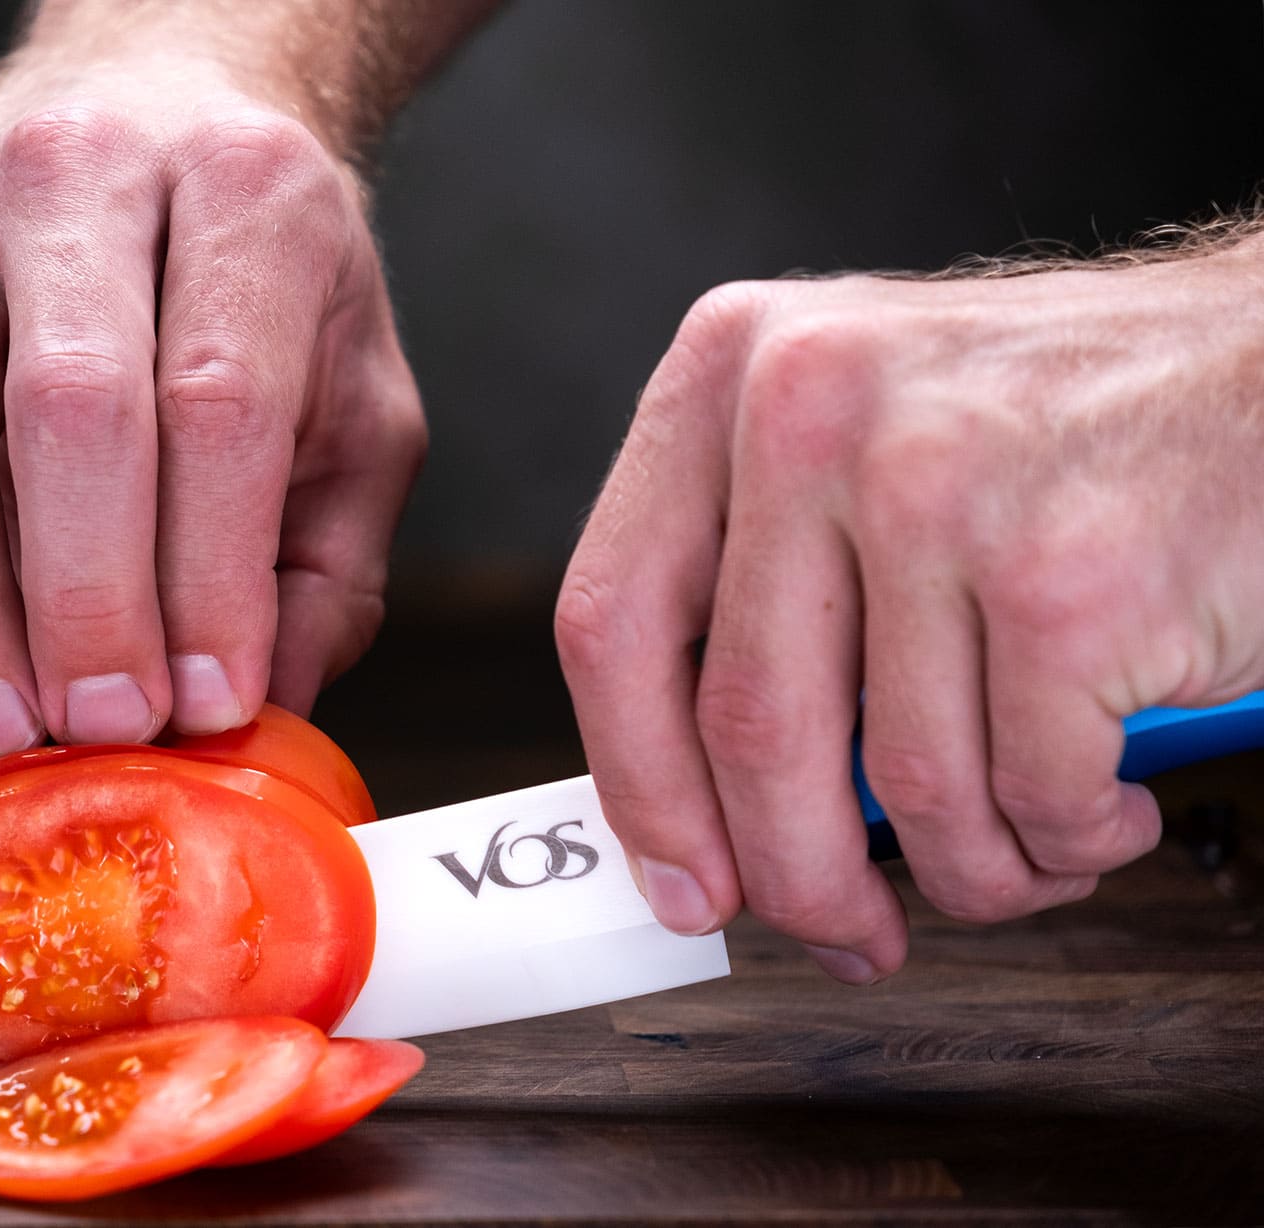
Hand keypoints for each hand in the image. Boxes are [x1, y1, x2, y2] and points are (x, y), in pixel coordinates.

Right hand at [0, 21, 423, 757]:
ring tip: (12, 727)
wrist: (167, 100)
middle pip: (74, 406)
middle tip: (114, 725)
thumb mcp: (359, 395)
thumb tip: (271, 709)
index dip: (209, 571)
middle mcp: (96, 181)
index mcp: (246, 195)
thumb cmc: (278, 273)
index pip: (219, 402)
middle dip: (90, 596)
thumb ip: (330, 558)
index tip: (213, 700)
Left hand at [555, 236, 1263, 981]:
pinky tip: (1100, 803)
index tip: (679, 879)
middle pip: (745, 729)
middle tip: (848, 930)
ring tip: (1020, 849)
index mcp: (729, 375)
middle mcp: (810, 409)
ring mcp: (937, 488)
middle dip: (798, 878)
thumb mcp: (853, 448)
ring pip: (899, 786)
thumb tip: (692, 815)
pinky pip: (1028, 799)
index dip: (639, 783)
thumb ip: (759, 593)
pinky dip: (1068, 843)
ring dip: (966, 868)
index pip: (612, 620)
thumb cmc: (1055, 435)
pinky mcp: (1065, 578)